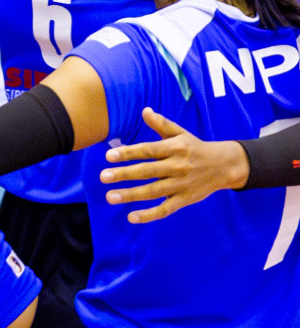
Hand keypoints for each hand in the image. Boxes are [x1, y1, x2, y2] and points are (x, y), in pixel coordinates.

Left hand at [100, 108, 247, 222]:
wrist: (225, 165)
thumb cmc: (195, 147)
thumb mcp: (181, 133)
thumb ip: (161, 124)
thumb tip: (145, 110)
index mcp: (175, 148)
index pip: (148, 150)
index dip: (129, 153)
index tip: (108, 155)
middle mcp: (178, 166)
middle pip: (148, 171)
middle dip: (124, 174)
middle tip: (102, 176)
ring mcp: (181, 184)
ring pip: (153, 191)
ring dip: (131, 195)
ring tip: (110, 197)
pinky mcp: (185, 199)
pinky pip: (165, 209)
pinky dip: (149, 215)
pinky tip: (130, 217)